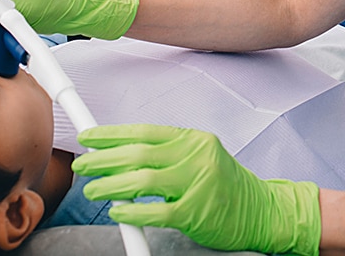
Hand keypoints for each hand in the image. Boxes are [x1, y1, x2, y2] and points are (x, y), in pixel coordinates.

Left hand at [72, 124, 319, 255]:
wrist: (261, 211)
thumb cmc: (226, 185)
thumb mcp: (201, 157)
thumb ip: (168, 154)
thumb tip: (122, 155)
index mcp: (194, 140)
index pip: (145, 132)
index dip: (112, 135)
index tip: (89, 138)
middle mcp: (196, 157)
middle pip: (138, 154)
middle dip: (103, 159)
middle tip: (83, 166)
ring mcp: (196, 184)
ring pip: (141, 181)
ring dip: (110, 186)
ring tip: (93, 190)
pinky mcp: (195, 213)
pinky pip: (154, 212)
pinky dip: (130, 212)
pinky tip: (118, 212)